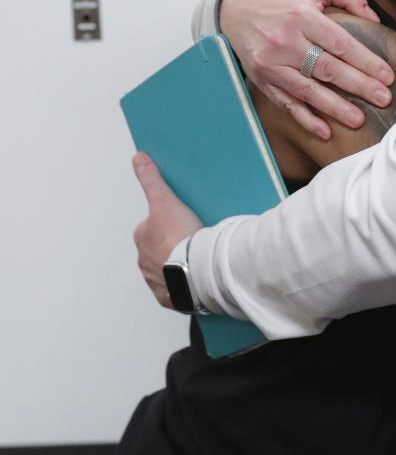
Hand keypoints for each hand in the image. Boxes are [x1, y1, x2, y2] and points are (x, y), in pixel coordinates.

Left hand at [132, 153, 202, 308]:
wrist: (197, 269)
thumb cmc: (180, 235)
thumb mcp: (165, 199)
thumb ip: (151, 179)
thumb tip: (138, 158)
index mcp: (142, 238)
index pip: (152, 227)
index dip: (168, 223)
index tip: (184, 223)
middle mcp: (144, 261)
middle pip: (159, 249)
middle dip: (172, 246)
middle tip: (193, 240)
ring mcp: (156, 281)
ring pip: (166, 269)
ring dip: (177, 266)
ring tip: (198, 259)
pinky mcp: (170, 296)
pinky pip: (176, 289)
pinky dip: (183, 284)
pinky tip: (196, 278)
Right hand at [219, 0, 395, 139]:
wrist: (233, 7)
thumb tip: (374, 19)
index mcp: (301, 16)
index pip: (340, 43)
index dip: (365, 61)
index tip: (387, 76)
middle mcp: (285, 41)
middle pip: (327, 69)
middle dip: (358, 86)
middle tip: (383, 99)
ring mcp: (271, 63)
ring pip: (307, 90)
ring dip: (335, 108)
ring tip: (358, 120)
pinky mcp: (262, 79)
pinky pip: (286, 103)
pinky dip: (305, 119)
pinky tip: (324, 131)